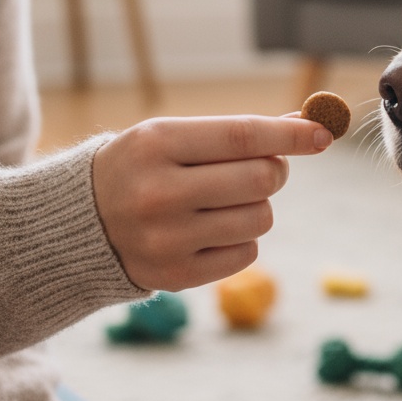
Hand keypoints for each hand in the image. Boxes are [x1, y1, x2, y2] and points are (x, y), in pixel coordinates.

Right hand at [92, 114, 332, 290]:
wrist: (78, 224)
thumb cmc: (140, 168)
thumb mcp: (172, 136)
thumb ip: (236, 133)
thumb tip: (305, 125)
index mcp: (157, 144)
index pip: (244, 135)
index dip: (292, 135)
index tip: (323, 133)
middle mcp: (159, 192)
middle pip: (262, 179)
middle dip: (274, 172)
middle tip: (259, 170)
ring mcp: (167, 238)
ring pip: (260, 219)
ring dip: (257, 207)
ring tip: (224, 202)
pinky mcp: (175, 275)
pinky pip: (247, 254)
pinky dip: (242, 239)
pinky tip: (210, 230)